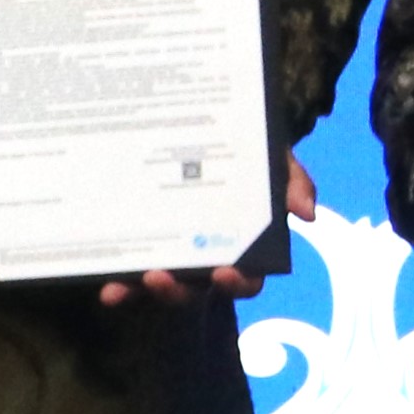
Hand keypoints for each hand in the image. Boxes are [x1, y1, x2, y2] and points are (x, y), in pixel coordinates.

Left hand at [105, 155, 318, 309]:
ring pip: (157, 285)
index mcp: (239, 246)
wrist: (204, 122)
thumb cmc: (246, 153)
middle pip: (194, 290)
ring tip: (125, 282)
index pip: (245, 278)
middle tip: (161, 277)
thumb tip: (307, 213)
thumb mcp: (273, 159)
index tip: (225, 272)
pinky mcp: (139, 244)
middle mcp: (203, 257)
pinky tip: (106, 285)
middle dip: (177, 291)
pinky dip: (118, 283)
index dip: (237, 282)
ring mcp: (169, 253)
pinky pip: (127, 270)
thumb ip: (293, 180)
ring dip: (142, 289)